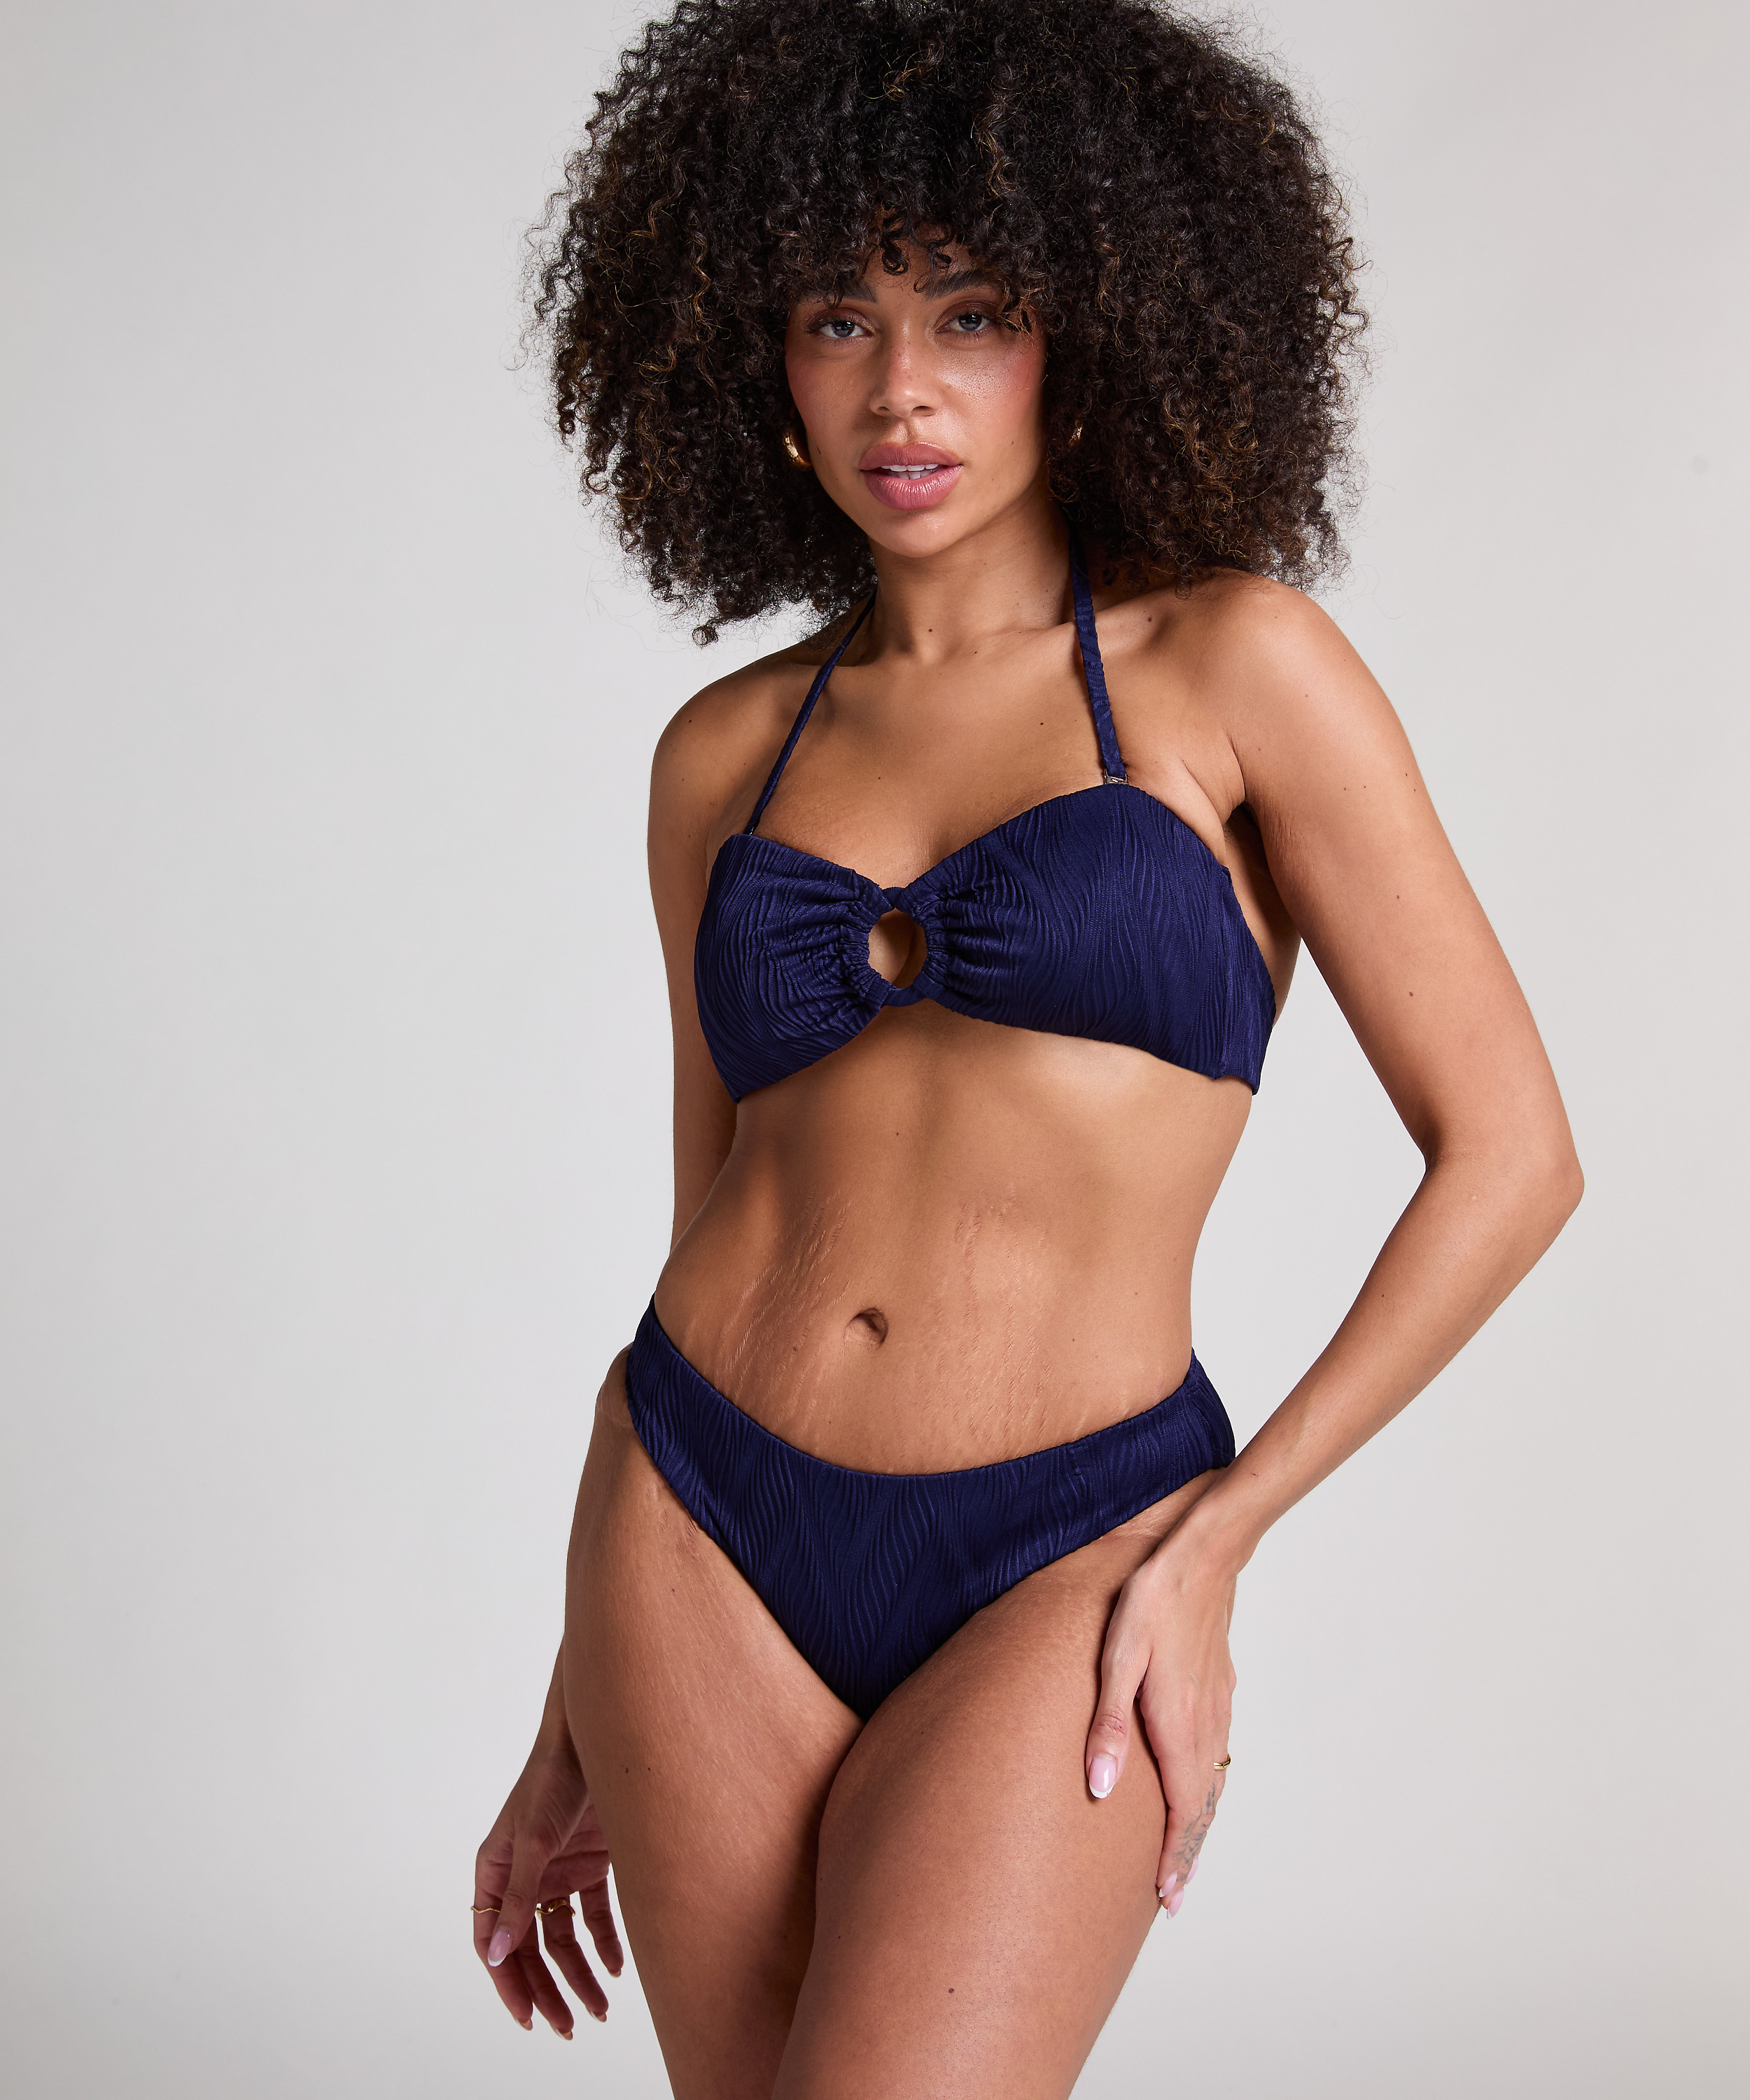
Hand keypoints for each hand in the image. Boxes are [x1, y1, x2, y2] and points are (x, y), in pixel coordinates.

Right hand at [473, 1724, 623, 2035]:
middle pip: (531, 1949)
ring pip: (565, 1938)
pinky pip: (594, 1915)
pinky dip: (605, 1942)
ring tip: (598, 2010)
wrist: (598, 1736)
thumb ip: (518, 1899)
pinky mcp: (591, 1862)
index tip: (530, 2019)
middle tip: (566, 2026)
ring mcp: (558, 1870)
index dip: (510, 1983)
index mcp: (495, 1872)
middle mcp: (524, 1877)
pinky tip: (618, 1966)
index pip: (495, 1943)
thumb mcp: (534, 1842)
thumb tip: (497, 1953)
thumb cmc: (553, 1779)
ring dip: (580, 1974)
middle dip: (547, 1990)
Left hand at [1083, 1533, 1236, 1915]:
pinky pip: (1218, 1751)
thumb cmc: (1152, 1600)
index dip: (1174, 1857)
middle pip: (1201, 1806)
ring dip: (1199, 1821)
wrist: (1202, 1556)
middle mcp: (1205, 1725)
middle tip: (1174, 1895)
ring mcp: (1217, 1705)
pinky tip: (1200, 1783)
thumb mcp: (1118, 1657)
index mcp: (1179, 1727)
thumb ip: (1109, 1725)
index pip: (1181, 1811)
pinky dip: (1208, 1784)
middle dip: (1188, 1853)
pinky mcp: (1220, 1686)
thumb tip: (1102, 1789)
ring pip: (1213, 1780)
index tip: (1166, 1897)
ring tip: (1185, 1853)